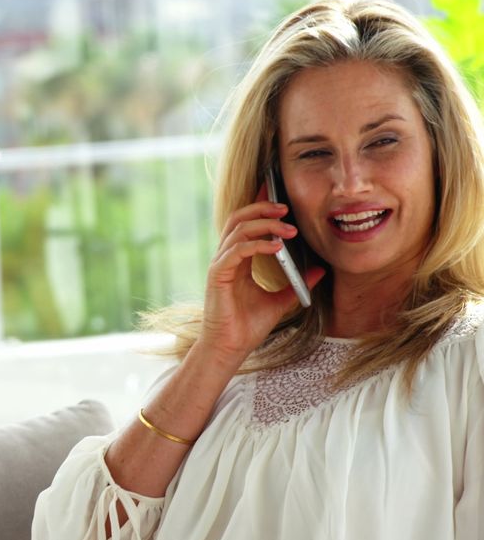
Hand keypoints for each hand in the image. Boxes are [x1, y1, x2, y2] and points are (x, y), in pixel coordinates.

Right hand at [197, 184, 324, 366]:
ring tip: (288, 228)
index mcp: (237, 260)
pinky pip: (236, 250)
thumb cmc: (248, 326)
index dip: (258, 204)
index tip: (275, 190)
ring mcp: (220, 264)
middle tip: (286, 208)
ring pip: (238, 229)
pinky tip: (277, 246)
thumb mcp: (281, 300)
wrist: (231, 348)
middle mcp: (226, 257)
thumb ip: (297, 282)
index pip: (245, 223)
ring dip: (264, 224)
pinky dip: (257, 244)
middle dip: (262, 208)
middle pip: (239, 218)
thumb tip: (320, 269)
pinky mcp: (218, 275)